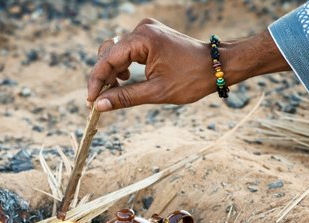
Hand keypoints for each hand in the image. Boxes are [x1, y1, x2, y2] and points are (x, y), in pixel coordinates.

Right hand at [87, 18, 289, 111]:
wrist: (217, 66)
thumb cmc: (192, 79)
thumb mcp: (157, 92)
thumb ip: (126, 97)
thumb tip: (100, 105)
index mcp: (143, 39)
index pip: (109, 59)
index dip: (97, 81)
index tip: (91, 100)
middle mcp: (142, 29)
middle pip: (109, 53)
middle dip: (103, 77)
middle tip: (99, 100)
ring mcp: (147, 30)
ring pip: (117, 51)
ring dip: (112, 72)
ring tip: (114, 92)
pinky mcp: (151, 36)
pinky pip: (128, 49)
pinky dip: (123, 65)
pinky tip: (126, 80)